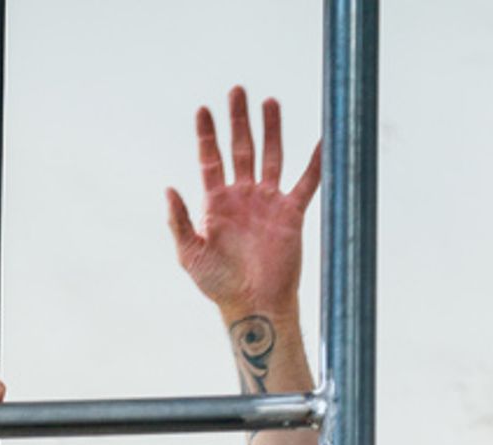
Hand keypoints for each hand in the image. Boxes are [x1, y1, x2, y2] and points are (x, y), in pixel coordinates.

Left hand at [167, 89, 320, 320]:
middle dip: (239, 120)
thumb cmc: (219, 284)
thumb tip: (168, 188)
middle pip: (241, 149)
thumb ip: (178, 222)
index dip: (207, 135)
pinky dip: (316, 162)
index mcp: (217, 203)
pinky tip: (324, 140)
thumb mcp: (190, 254)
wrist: (253, 304)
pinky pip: (307, 182)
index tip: (204, 110)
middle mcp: (243, 197)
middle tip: (237, 91)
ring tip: (269, 102)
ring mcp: (268, 202)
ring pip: (271, 156)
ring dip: (270, 130)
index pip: (210, 160)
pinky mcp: (291, 213)